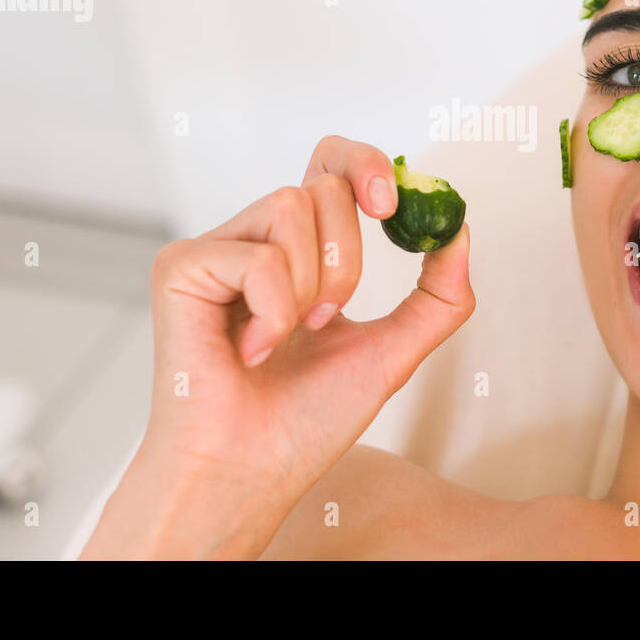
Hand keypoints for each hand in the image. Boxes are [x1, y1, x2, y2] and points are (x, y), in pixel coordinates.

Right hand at [82, 136, 472, 557]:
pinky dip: (273, 310)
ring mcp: (215, 250)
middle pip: (323, 185)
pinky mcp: (180, 267)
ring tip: (285, 337)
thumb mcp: (392, 352)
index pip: (332, 166)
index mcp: (298, 250)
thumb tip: (460, 230)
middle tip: (326, 319)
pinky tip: (251, 351)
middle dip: (347, 259)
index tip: (393, 207)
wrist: (250, 474)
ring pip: (290, 206)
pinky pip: (257, 256)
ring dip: (311, 285)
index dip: (364, 165)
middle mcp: (255, 239)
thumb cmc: (304, 423)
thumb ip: (437, 297)